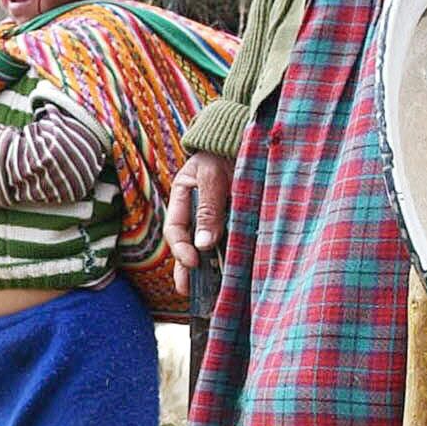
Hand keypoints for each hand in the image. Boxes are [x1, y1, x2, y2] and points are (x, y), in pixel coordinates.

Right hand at [165, 151, 233, 294]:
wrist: (250, 134)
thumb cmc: (225, 150)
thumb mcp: (212, 176)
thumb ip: (208, 208)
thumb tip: (203, 245)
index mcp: (183, 197)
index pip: (176, 228)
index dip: (181, 248)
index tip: (193, 261)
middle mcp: (198, 209)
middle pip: (188, 243)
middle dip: (187, 268)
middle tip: (189, 290)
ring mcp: (217, 215)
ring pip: (208, 246)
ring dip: (207, 268)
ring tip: (208, 290)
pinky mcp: (236, 218)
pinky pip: (230, 240)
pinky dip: (228, 257)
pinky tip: (230, 272)